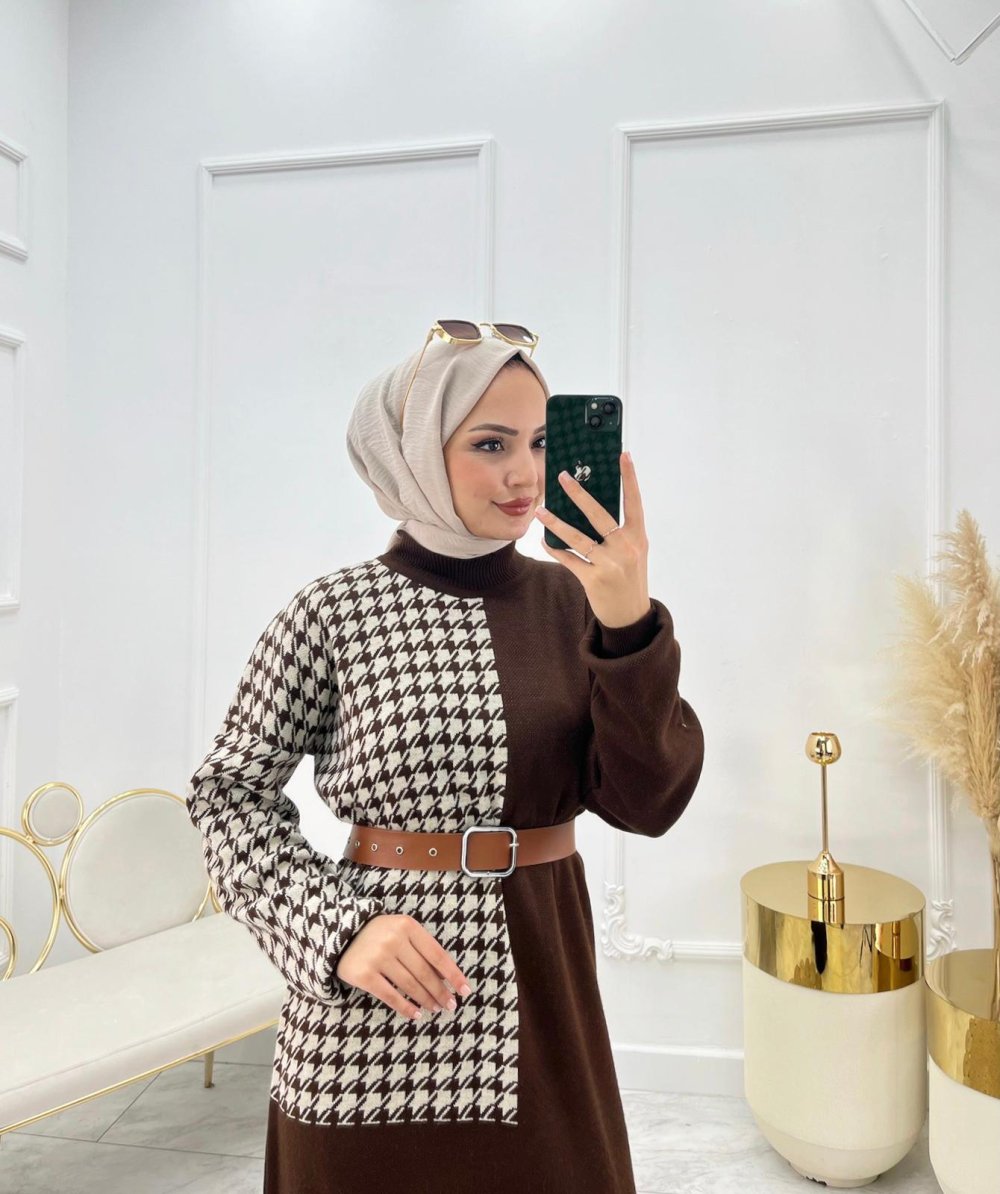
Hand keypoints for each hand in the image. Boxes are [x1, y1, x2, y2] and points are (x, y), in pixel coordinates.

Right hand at [335, 913, 473, 1019]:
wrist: (341, 933)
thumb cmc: (381, 934)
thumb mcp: (402, 931)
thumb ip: (422, 948)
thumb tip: (446, 978)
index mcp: (408, 925)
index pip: (437, 954)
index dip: (453, 974)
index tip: (465, 990)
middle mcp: (393, 939)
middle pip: (424, 972)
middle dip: (441, 992)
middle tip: (451, 1005)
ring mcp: (377, 957)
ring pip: (410, 985)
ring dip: (426, 1000)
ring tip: (436, 1009)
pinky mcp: (363, 975)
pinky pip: (390, 996)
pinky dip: (405, 1008)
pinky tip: (416, 1014)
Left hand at [534, 450, 650, 628]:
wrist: (631, 614)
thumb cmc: (630, 577)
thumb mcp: (633, 551)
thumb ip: (619, 530)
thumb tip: (591, 506)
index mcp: (638, 537)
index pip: (634, 501)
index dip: (629, 478)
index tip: (623, 455)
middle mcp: (626, 548)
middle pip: (599, 514)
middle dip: (579, 494)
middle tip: (563, 477)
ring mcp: (609, 564)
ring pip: (577, 538)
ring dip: (556, 523)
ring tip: (541, 510)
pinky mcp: (594, 579)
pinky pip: (568, 559)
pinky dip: (554, 549)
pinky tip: (542, 540)